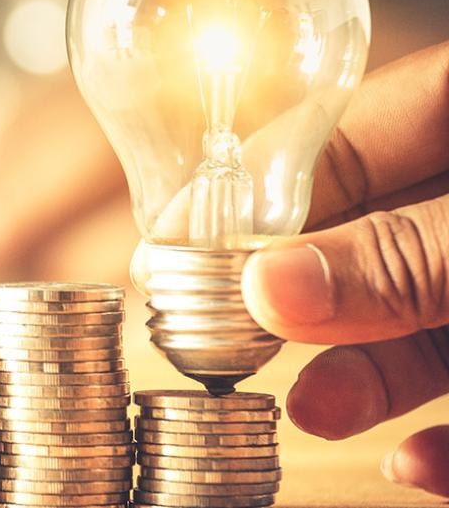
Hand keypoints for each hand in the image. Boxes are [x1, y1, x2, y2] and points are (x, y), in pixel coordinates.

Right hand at [242, 41, 448, 496]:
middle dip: (304, 305)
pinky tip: (421, 464)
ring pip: (425, 317)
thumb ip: (405, 256)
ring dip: (370, 377)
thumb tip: (265, 288)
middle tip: (234, 346)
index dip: (255, 201)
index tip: (182, 256)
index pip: (336, 143)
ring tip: (316, 412)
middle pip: (370, 240)